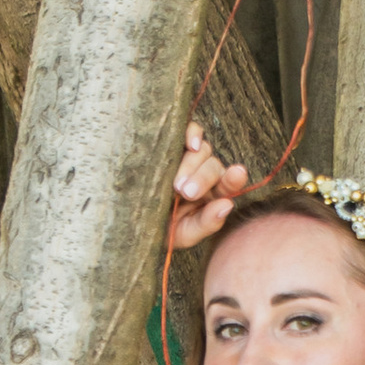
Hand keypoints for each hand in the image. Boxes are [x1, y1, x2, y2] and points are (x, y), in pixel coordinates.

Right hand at [169, 118, 247, 258]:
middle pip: (214, 166)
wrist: (127, 217)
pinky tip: (191, 144)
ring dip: (193, 164)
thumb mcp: (181, 233)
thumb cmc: (156, 228)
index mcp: (210, 196)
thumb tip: (227, 205)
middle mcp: (203, 174)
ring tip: (176, 184)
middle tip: (186, 193)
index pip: (228, 184)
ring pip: (203, 150)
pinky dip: (193, 133)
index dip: (233, 178)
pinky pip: (191, 130)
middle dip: (203, 179)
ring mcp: (188, 157)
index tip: (237, 173)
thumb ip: (206, 223)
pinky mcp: (173, 144)